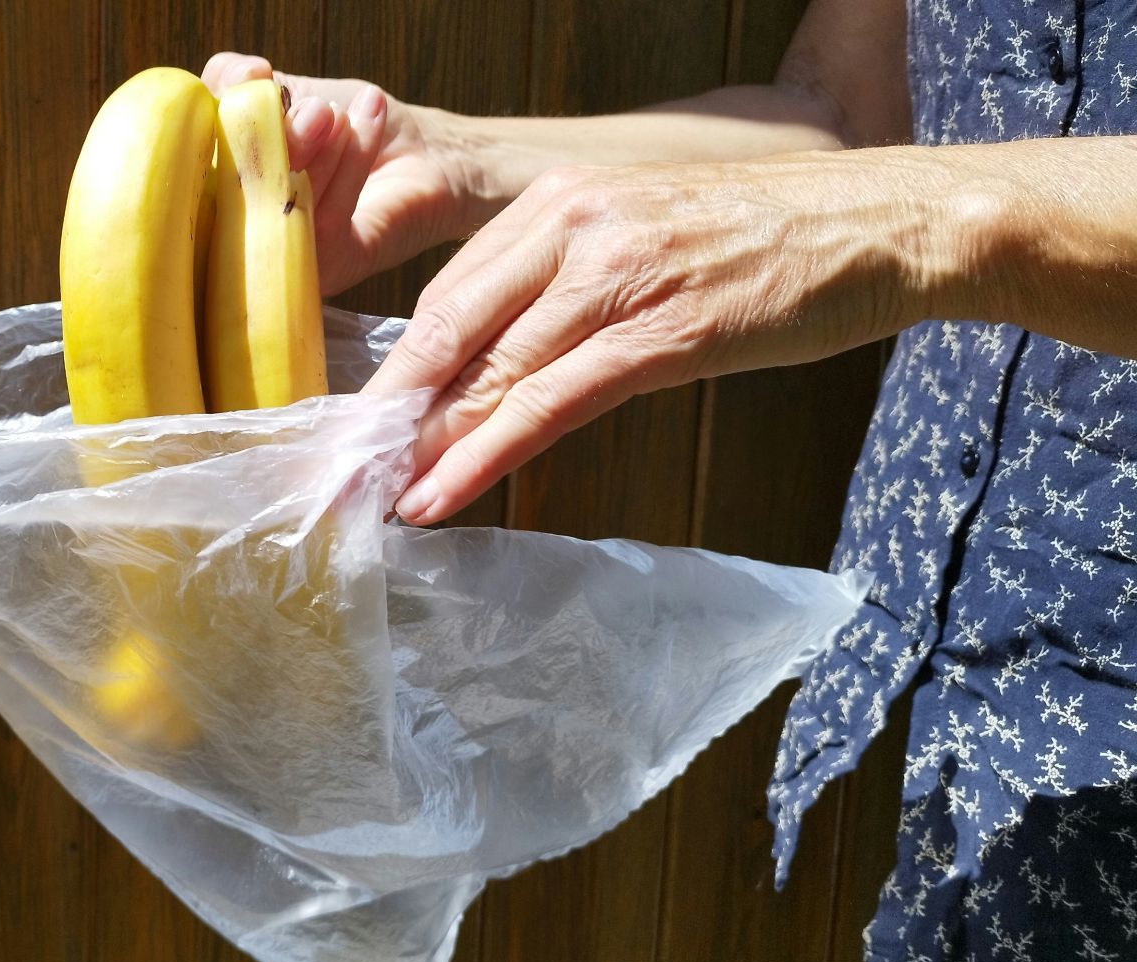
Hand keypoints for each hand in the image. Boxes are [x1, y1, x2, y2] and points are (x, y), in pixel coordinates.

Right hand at [202, 52, 489, 294]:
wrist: (435, 158)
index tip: (256, 72)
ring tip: (344, 114)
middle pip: (222, 187)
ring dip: (319, 145)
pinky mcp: (327, 271)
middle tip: (316, 108)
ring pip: (274, 201)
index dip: (217, 106)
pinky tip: (370, 116)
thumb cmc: (359, 125)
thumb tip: (242, 81)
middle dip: (271, 134)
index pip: (187, 152)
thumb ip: (251, 86)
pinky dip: (351, 157)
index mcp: (219, 180)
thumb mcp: (298, 91)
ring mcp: (281, 255)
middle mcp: (239, 226)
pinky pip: (324, 220)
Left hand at [364, 149, 962, 523]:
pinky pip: (548, 404)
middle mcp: (575, 228)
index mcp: (560, 201)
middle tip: (343, 472)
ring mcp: (617, 279)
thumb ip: (565, 285)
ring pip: (491, 373)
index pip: (449, 292)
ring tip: (376, 498)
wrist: (879, 223)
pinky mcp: (663, 334)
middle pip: (450, 330)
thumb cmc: (764, 237)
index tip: (360, 421)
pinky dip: (484, 456)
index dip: (395, 366)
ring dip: (425, 446)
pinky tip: (443, 493)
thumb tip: (496, 364)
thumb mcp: (644, 235)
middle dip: (390, 411)